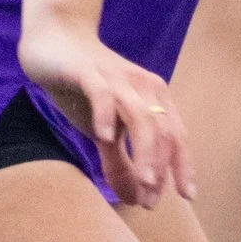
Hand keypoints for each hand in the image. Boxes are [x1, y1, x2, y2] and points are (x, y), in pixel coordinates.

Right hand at [17, 15, 192, 209]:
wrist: (54, 40)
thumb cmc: (83, 89)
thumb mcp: (104, 131)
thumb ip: (120, 162)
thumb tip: (136, 199)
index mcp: (154, 99)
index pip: (176, 137)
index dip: (182, 166)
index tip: (186, 197)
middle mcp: (142, 87)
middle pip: (163, 130)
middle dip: (161, 167)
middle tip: (152, 201)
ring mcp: (116, 78)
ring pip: (140, 116)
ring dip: (145, 151)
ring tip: (145, 181)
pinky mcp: (87, 71)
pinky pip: (102, 94)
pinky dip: (106, 115)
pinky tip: (104, 137)